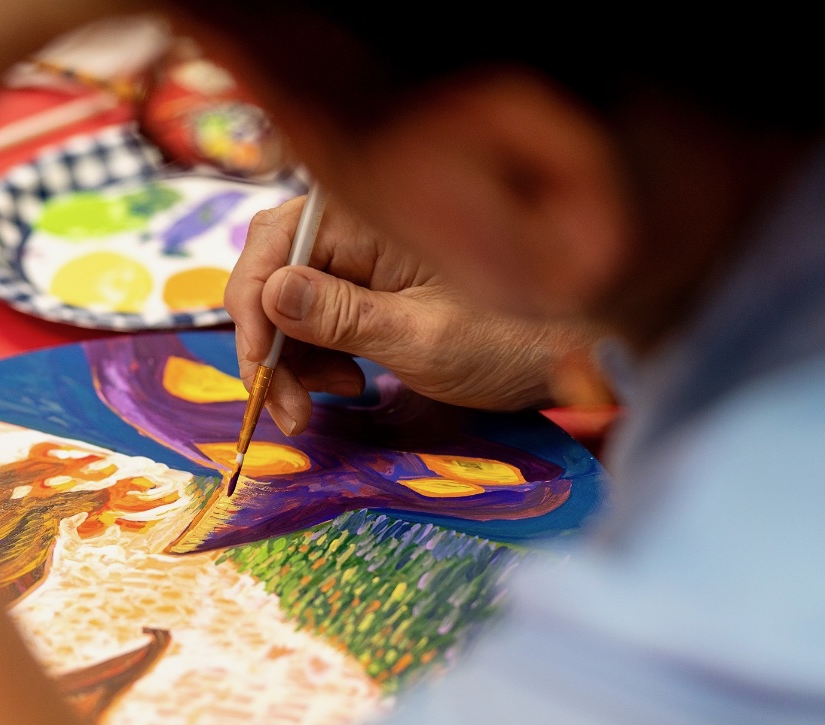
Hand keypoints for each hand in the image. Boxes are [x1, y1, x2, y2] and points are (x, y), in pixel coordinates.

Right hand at [225, 195, 600, 434]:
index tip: (261, 378)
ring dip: (293, 357)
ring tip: (335, 398)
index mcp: (367, 215)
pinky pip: (319, 315)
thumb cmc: (513, 337)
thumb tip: (269, 294)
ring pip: (290, 300)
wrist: (573, 349)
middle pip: (272, 273)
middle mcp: (357, 223)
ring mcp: (364, 255)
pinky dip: (319, 355)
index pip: (270, 248)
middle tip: (291, 411)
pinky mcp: (373, 285)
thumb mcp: (423, 337)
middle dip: (269, 343)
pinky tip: (349, 383)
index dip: (251, 314)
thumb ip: (343, 317)